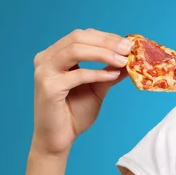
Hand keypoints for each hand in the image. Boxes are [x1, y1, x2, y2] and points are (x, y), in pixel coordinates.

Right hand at [32, 28, 133, 155]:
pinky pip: (77, 74)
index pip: (82, 36)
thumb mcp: (97, 88)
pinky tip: (113, 75)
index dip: (107, 37)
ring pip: (75, 50)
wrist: (59, 139)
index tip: (129, 43)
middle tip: (129, 48)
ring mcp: (44, 71)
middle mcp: (46, 58)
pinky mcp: (48, 87)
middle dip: (107, 42)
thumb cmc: (74, 113)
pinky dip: (97, 73)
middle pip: (78, 38)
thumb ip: (110, 72)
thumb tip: (131, 60)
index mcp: (55, 55)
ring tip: (124, 61)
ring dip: (103, 53)